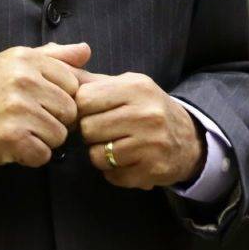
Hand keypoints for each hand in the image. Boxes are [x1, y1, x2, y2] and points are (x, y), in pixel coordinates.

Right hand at [0, 42, 90, 169]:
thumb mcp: (10, 62)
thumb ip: (51, 56)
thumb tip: (86, 51)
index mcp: (27, 59)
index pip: (74, 82)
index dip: (61, 98)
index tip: (41, 103)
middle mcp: (25, 80)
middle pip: (70, 111)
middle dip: (54, 121)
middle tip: (27, 120)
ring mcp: (19, 109)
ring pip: (60, 135)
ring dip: (42, 141)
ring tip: (18, 131)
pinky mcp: (12, 138)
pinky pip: (44, 155)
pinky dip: (31, 157)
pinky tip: (12, 147)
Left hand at [75, 71, 203, 189]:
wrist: (189, 139)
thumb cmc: (148, 108)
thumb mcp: (126, 85)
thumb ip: (92, 81)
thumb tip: (60, 74)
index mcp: (136, 87)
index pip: (84, 99)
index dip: (80, 109)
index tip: (90, 112)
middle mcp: (146, 113)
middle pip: (88, 129)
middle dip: (90, 133)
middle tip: (105, 131)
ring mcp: (151, 143)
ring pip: (96, 155)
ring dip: (100, 154)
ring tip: (115, 146)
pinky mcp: (153, 169)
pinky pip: (112, 175)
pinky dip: (114, 171)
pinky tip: (128, 161)